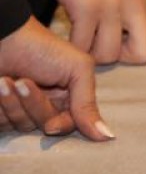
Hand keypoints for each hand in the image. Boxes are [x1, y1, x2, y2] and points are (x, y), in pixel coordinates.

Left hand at [0, 18, 112, 139]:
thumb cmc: (40, 48)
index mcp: (69, 92)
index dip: (62, 126)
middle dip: (34, 106)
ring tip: (5, 81)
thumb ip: (88, 103)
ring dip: (12, 105)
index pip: (71, 122)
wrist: (2, 37)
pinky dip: (0, 108)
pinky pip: (1, 125)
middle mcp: (47, 101)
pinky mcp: (1, 110)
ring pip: (21, 126)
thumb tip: (107, 136)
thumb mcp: (77, 69)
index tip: (52, 125)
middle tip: (24, 82)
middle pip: (44, 125)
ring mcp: (21, 106)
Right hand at [33, 0, 145, 64]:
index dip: (132, 48)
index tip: (112, 39)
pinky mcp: (87, 5)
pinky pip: (83, 45)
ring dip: (91, 52)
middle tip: (98, 44)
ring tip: (79, 35)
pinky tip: (66, 31)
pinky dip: (72, 45)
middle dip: (120, 57)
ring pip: (110, 55)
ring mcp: (113, 3)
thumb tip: (127, 25)